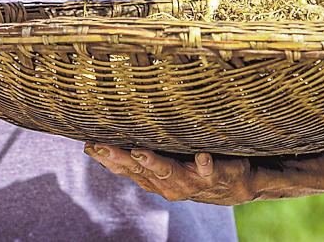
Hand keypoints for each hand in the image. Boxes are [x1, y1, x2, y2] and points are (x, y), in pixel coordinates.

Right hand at [84, 146, 258, 204]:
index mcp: (154, 179)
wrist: (234, 187)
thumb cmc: (194, 170)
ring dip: (154, 163)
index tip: (89, 145)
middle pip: (141, 170)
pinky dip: (205, 163)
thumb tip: (112, 136)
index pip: (125, 168)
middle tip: (102, 146)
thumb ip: (141, 155)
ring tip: (140, 151)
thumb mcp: (166, 164)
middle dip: (121, 159)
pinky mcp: (214, 176)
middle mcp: (168, 184)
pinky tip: (202, 156)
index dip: (106, 159)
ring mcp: (190, 181)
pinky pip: (209, 170)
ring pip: (168, 172)